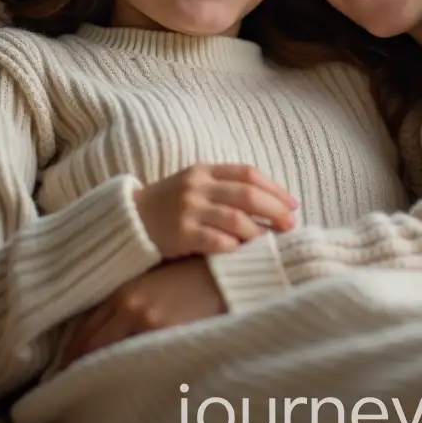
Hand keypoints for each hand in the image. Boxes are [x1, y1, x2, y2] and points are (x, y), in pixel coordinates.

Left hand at [61, 258, 225, 366]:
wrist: (229, 273)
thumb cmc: (195, 274)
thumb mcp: (158, 278)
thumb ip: (133, 297)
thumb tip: (111, 325)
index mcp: (125, 290)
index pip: (87, 326)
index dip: (74, 348)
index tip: (66, 363)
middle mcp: (130, 306)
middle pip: (91, 344)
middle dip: (78, 364)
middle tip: (71, 382)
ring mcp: (148, 322)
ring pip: (110, 356)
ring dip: (100, 371)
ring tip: (93, 387)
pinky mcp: (168, 335)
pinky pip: (138, 360)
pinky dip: (128, 372)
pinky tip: (127, 382)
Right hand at [135, 163, 296, 257]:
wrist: (128, 220)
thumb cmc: (170, 204)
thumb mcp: (195, 185)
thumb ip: (225, 187)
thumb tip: (269, 201)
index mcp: (204, 170)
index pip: (249, 173)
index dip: (275, 188)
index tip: (292, 203)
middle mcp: (198, 186)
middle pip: (248, 195)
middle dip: (275, 210)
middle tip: (290, 224)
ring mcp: (188, 209)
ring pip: (236, 218)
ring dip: (260, 231)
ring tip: (272, 241)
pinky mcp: (180, 234)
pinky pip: (217, 241)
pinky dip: (236, 246)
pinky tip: (246, 252)